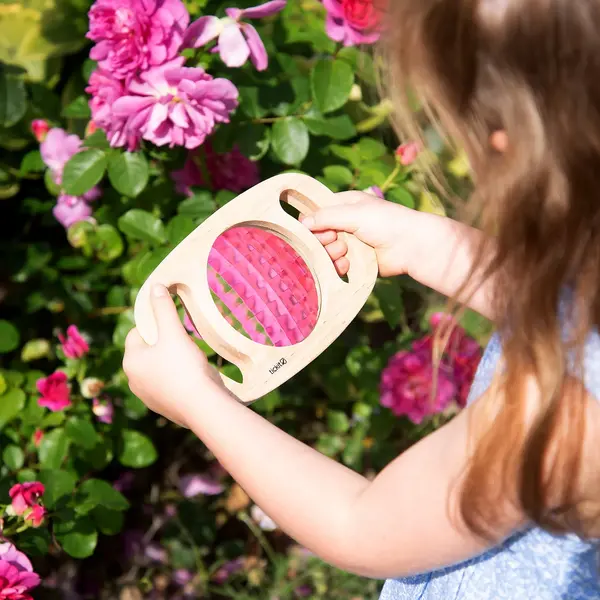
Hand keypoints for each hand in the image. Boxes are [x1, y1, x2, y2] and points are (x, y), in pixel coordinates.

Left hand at [123, 284, 223, 427]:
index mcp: (131, 360)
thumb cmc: (184, 367)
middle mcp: (133, 380)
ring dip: (170, 362)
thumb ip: (163, 308)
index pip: (137, 333)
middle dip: (164, 345)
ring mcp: (147, 396)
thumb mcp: (173, 333)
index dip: (154, 325)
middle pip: (147, 352)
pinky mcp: (162, 408)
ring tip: (190, 360)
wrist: (202, 407)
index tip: (172, 325)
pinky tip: (192, 378)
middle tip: (184, 342)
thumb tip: (155, 286)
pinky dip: (177, 379)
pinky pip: (167, 386)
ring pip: (157, 369)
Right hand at [300, 191, 417, 276]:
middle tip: (334, 240)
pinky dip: (338, 267)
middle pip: (318, 235)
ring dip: (331, 254)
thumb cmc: (385, 221)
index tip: (311, 228)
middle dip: (323, 240)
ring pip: (326, 252)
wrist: (411, 246)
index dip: (311, 222)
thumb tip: (302, 222)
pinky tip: (346, 265)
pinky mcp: (355, 261)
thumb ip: (326, 216)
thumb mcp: (354, 213)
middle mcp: (345, 224)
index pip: (317, 212)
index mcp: (345, 205)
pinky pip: (337, 266)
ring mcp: (350, 243)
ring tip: (344, 252)